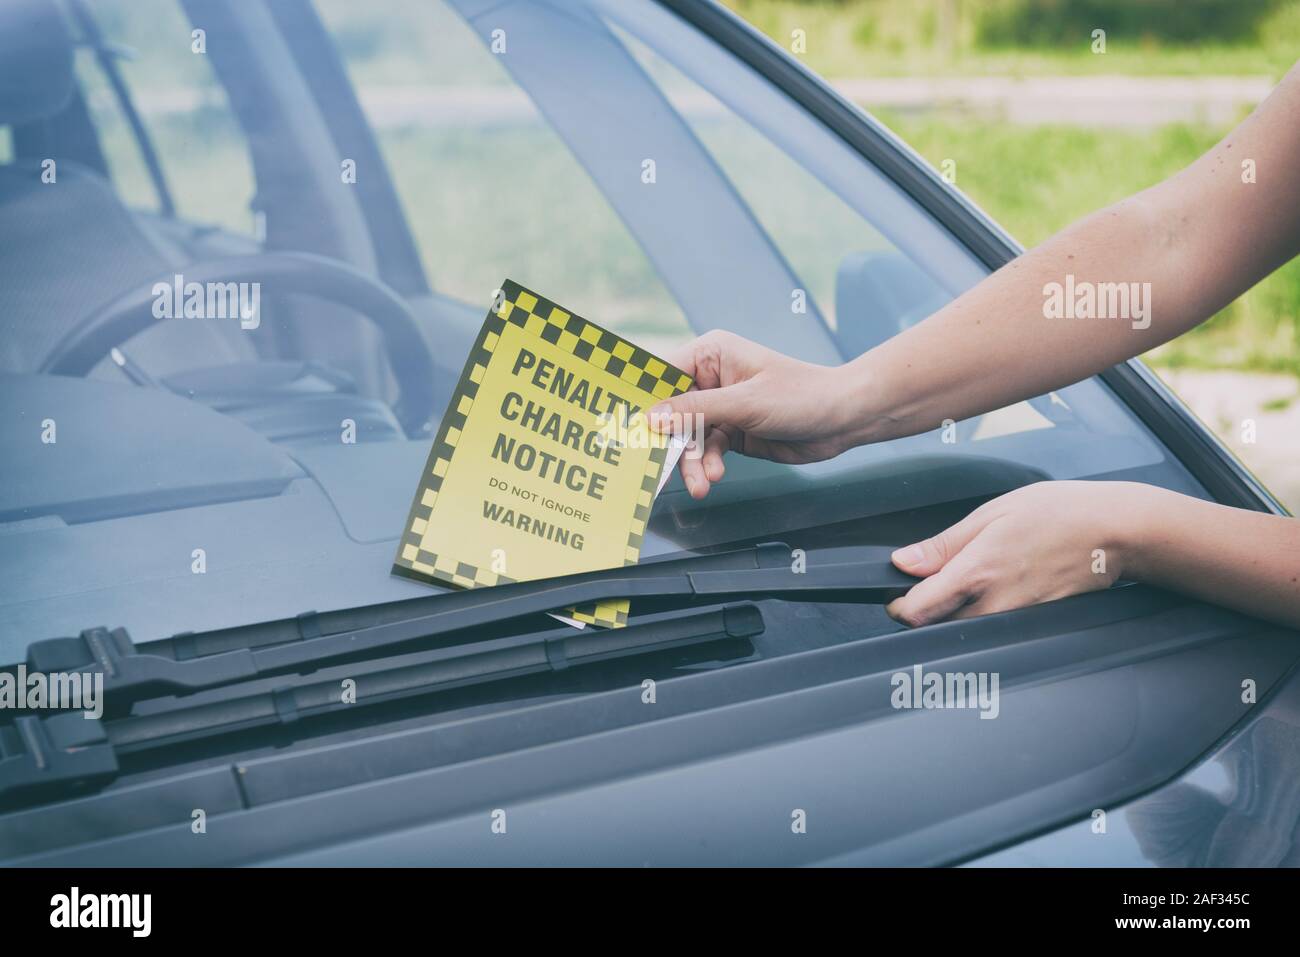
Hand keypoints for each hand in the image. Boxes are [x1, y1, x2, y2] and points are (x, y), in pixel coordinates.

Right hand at [649, 330, 855, 497]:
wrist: (842, 420)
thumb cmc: (801, 395)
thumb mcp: (744, 403)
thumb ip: (695, 411)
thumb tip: (652, 417)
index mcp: (711, 354)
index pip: (662, 374)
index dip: (645, 401)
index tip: (629, 429)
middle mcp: (711, 378)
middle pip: (672, 412)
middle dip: (670, 443)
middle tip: (659, 471)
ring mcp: (721, 406)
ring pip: (688, 438)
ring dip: (691, 462)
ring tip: (700, 485)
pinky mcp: (731, 431)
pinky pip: (705, 450)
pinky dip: (706, 466)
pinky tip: (714, 477)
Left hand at [886, 480, 1151, 625]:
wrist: (1115, 532)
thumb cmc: (1058, 513)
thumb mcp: (992, 514)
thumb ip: (943, 545)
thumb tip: (903, 562)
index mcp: (977, 571)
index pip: (917, 612)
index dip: (899, 606)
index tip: (897, 595)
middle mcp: (995, 604)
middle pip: (937, 627)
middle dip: (927, 611)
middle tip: (936, 583)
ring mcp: (1016, 620)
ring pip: (966, 631)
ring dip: (956, 615)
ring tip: (974, 581)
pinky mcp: (1034, 626)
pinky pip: (995, 629)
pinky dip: (987, 615)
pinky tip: (1002, 588)